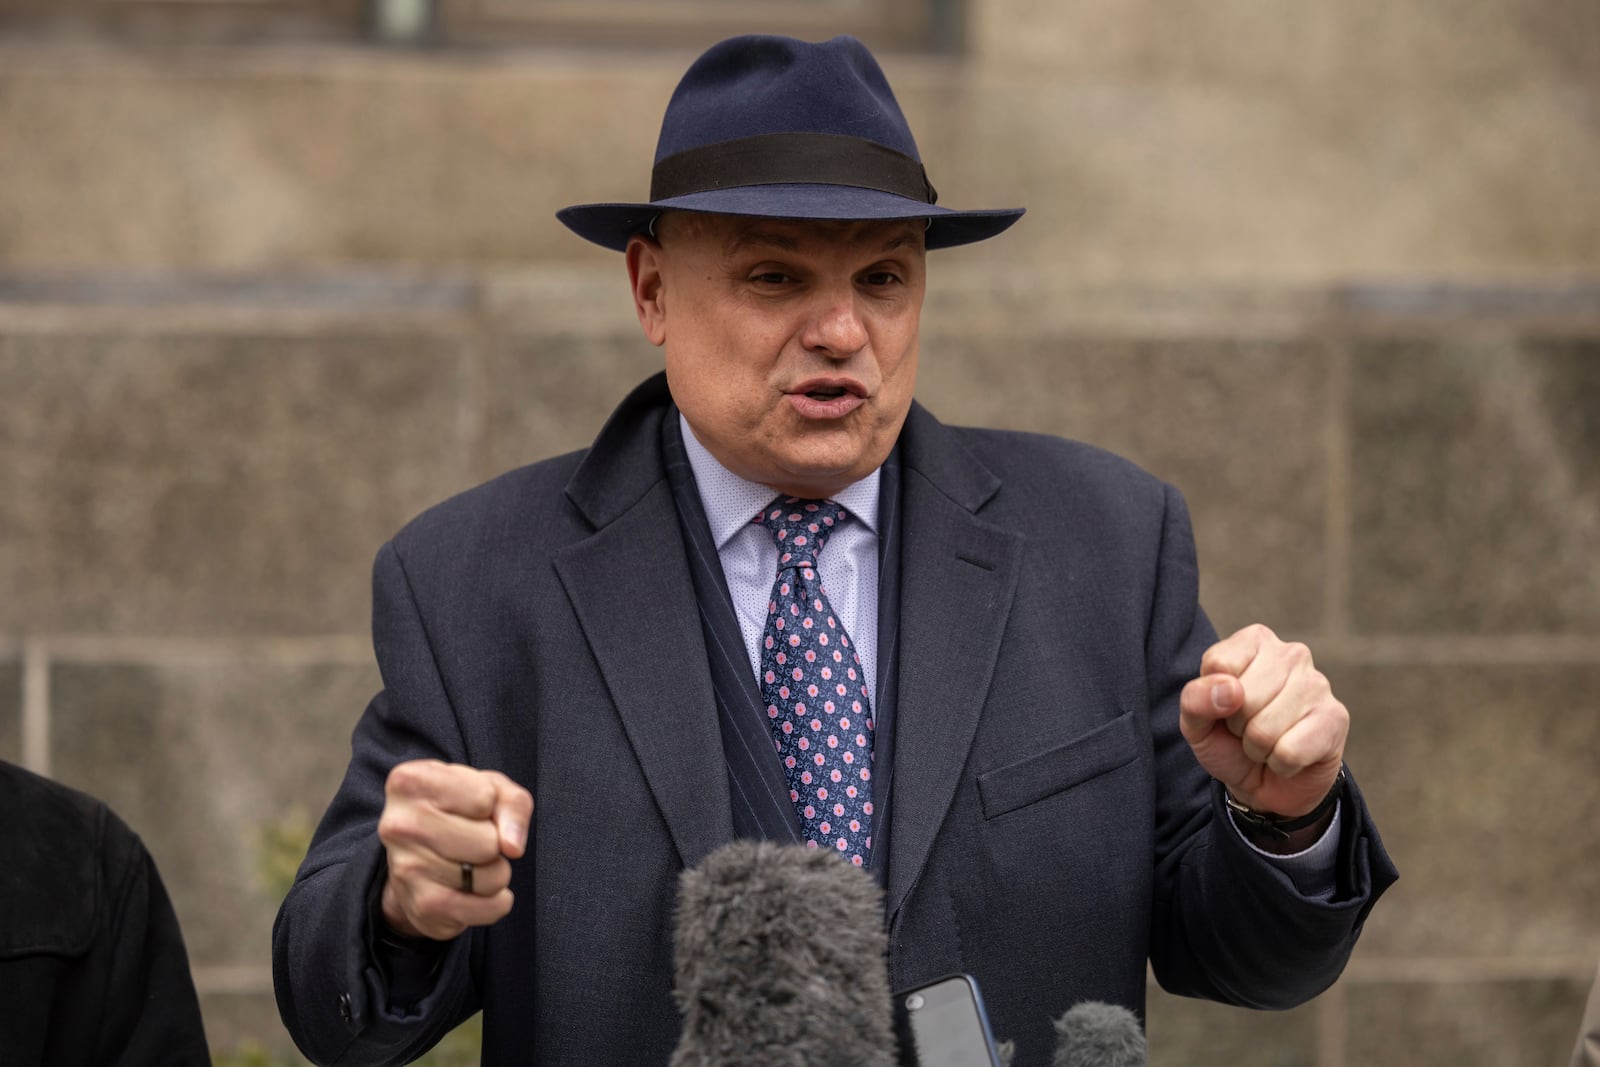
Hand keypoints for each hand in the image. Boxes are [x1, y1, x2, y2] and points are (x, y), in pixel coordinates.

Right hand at [377, 759, 532, 940]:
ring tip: (471, 863)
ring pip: (490, 877)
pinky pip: (486, 909)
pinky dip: (496, 902)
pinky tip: (475, 889)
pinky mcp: (421, 906)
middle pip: (488, 842)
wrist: (418, 856)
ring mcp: (406, 868)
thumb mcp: (491, 788)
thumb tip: (512, 846)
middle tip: (473, 840)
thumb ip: (513, 803)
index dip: (490, 805)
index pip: (484, 798)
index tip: (470, 808)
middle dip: (495, 844)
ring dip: (495, 873)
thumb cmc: (459, 810)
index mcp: (410, 781)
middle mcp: (398, 825)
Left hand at [1179, 624, 1345, 819]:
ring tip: (1269, 741)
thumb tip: (1229, 690)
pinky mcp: (1336, 717)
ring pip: (1265, 729)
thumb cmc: (1228, 741)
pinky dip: (1281, 764)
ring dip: (1258, 748)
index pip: (1219, 664)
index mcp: (1254, 641)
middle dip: (1238, 726)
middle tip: (1248, 729)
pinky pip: (1289, 752)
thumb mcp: (1197, 722)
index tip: (1225, 706)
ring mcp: (1318, 684)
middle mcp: (1291, 653)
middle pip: (1243, 699)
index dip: (1213, 698)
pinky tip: (1290, 753)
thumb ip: (1195, 699)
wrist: (1267, 786)